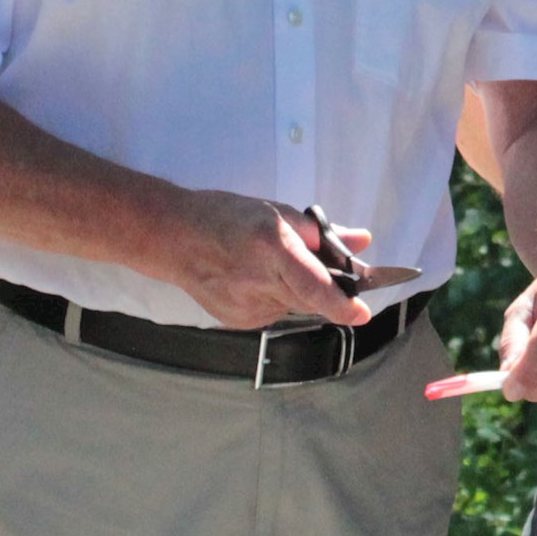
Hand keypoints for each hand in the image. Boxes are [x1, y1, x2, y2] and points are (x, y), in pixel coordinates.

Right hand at [153, 190, 403, 327]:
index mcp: (273, 247)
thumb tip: (361, 241)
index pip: (313, 286)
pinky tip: (252, 280)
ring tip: (266, 266)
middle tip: (307, 264)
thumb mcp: (276, 213)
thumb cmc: (226, 217)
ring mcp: (247, 306)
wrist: (174, 239)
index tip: (362, 313)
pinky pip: (274, 313)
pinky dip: (274, 298)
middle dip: (323, 288)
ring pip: (293, 306)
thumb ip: (321, 232)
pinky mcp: (239, 321)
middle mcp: (261, 281)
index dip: (341, 305)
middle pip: (311, 299)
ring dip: (294, 290)